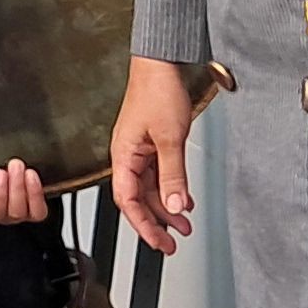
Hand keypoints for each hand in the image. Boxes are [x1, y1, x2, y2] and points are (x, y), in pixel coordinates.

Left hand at [0, 161, 51, 224]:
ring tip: (0, 173)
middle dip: (17, 186)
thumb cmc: (4, 173)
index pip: (38, 212)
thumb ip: (25, 169)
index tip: (31, 173)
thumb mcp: (18, 171)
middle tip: (15, 165)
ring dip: (1, 192)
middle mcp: (10, 215)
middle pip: (18, 211)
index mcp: (26, 208)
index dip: (36, 194)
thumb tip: (35, 152)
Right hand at [109, 57, 200, 251]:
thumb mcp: (169, 138)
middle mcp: (127, 156)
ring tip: (184, 225)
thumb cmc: (156, 92)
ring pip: (149, 189)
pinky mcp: (150, 144)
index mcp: (123, 155)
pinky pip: (157, 175)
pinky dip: (170, 190)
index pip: (128, 201)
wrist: (160, 64)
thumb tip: (175, 205)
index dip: (143, 225)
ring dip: (166, 207)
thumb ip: (172, 175)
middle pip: (138, 199)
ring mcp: (139, 150)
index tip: (159, 243)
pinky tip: (183, 199)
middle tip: (172, 243)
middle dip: (156, 222)